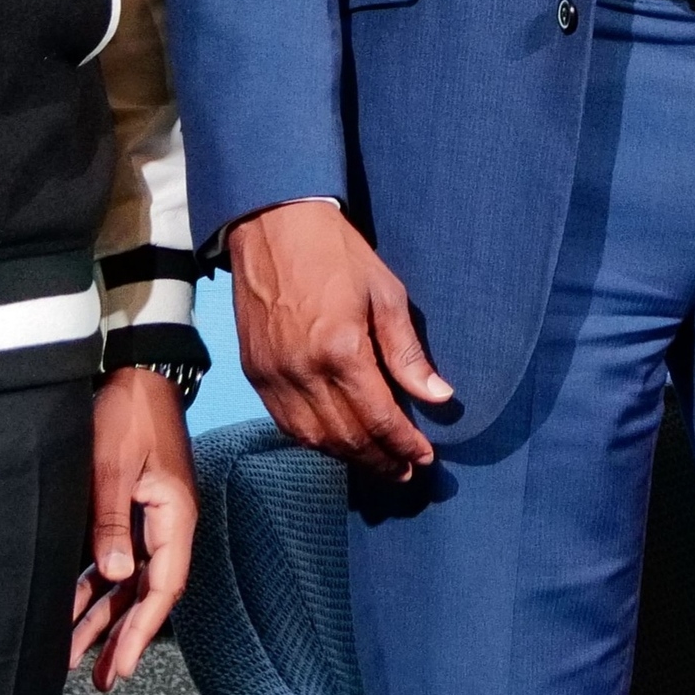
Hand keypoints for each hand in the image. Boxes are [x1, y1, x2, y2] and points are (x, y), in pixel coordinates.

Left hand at [71, 369, 195, 690]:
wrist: (136, 368)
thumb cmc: (128, 413)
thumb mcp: (112, 467)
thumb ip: (110, 522)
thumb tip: (114, 577)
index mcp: (174, 515)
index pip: (163, 586)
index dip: (143, 629)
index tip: (123, 665)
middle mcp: (166, 523)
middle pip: (146, 592)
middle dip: (123, 636)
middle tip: (102, 679)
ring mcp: (149, 517)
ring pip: (128, 579)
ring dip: (105, 616)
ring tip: (77, 657)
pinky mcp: (131, 507)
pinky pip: (115, 557)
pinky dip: (97, 585)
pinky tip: (75, 608)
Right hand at [227, 202, 450, 476]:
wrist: (272, 224)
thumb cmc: (335, 252)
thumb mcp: (384, 292)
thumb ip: (407, 352)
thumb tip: (439, 397)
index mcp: (341, 350)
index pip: (380, 418)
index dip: (405, 444)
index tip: (426, 456)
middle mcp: (304, 373)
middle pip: (348, 438)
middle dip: (381, 459)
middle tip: (406, 471)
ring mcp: (274, 377)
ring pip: (315, 439)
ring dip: (349, 457)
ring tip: (377, 463)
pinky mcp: (255, 374)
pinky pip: (286, 425)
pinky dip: (315, 441)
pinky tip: (336, 442)